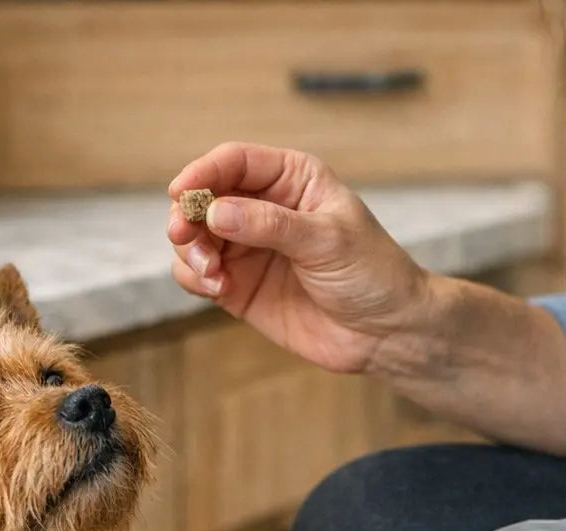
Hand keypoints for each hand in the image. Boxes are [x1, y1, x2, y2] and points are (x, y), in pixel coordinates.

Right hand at [167, 142, 431, 374]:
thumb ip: (270, 224)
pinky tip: (217, 289)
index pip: (235, 162)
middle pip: (205, 198)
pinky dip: (195, 278)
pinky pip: (198, 274)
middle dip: (188, 216)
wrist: (385, 333)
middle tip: (186, 238)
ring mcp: (248, 248)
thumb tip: (215, 211)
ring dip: (190, 251)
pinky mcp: (238, 286)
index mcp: (291, 180)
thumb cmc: (371, 274)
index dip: (203, 172)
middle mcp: (263, 208)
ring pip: (195, 237)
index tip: (180, 192)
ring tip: (211, 274)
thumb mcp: (327, 240)